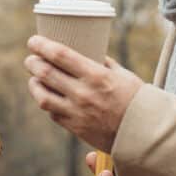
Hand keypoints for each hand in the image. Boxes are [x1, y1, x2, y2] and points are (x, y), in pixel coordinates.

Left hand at [23, 35, 143, 151]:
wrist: (144, 134)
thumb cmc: (136, 100)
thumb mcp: (123, 75)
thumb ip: (103, 63)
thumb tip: (89, 53)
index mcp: (96, 76)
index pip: (60, 55)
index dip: (42, 46)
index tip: (33, 41)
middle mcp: (83, 94)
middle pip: (46, 73)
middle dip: (33, 63)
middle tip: (30, 58)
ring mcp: (77, 112)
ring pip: (42, 97)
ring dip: (34, 84)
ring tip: (34, 78)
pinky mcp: (75, 128)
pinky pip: (52, 113)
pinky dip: (47, 102)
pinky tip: (48, 96)